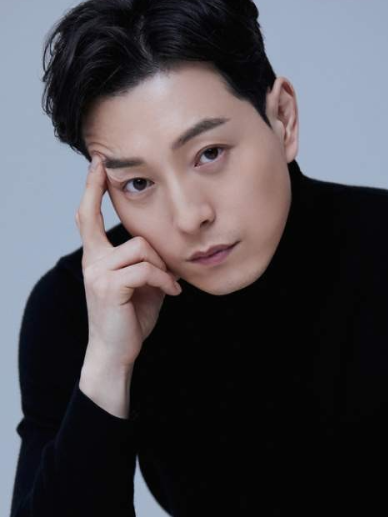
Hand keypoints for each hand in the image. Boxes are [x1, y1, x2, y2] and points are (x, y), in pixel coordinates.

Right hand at [75, 152, 181, 368]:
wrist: (116, 351)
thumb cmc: (130, 318)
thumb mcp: (141, 283)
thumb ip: (147, 261)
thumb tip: (168, 247)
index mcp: (96, 256)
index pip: (87, 216)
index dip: (91, 189)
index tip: (98, 165)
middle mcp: (92, 260)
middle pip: (130, 233)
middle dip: (156, 250)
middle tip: (166, 272)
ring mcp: (98, 272)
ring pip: (142, 249)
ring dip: (162, 269)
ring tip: (169, 286)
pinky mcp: (109, 286)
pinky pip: (146, 269)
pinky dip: (163, 281)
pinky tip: (170, 293)